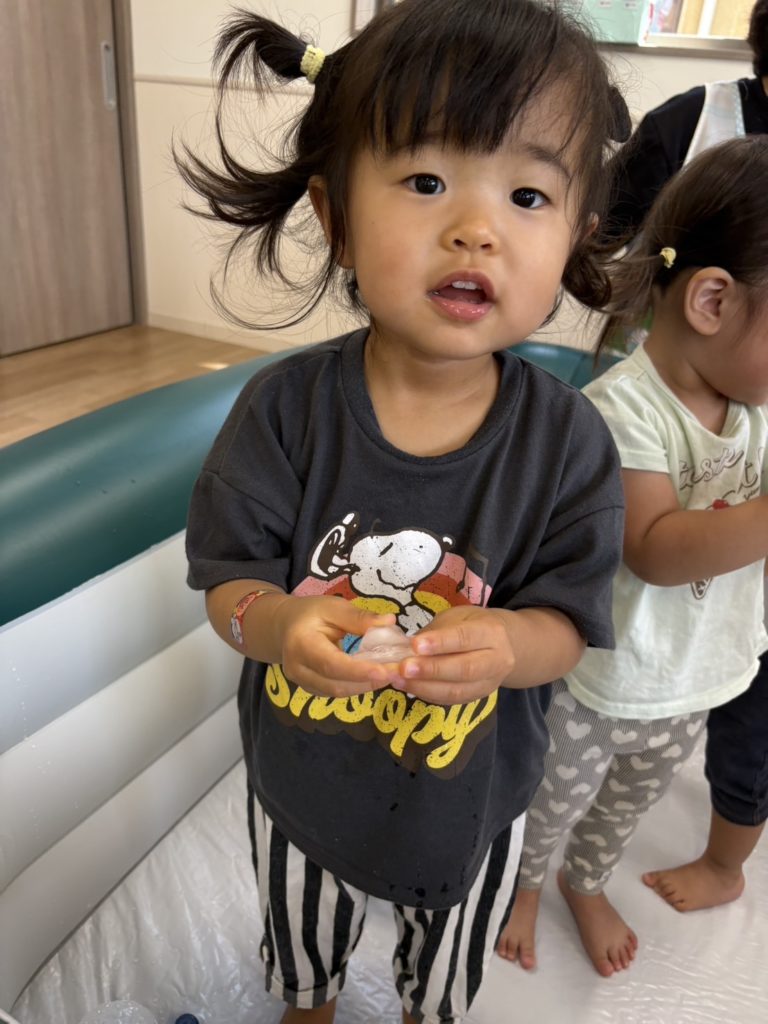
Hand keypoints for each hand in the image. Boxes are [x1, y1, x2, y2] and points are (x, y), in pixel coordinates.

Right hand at [275, 596, 397, 696]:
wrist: (283, 626)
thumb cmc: (309, 613)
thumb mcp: (333, 607)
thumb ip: (359, 617)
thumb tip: (389, 621)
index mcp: (301, 644)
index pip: (332, 664)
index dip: (359, 671)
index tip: (386, 671)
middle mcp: (298, 668)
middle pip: (335, 685)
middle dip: (368, 682)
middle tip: (396, 673)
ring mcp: (302, 682)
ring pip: (337, 692)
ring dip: (365, 686)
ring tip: (389, 674)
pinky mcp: (310, 688)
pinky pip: (335, 692)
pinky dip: (356, 686)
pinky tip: (373, 676)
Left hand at [393, 606, 515, 705]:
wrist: (503, 645)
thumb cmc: (472, 625)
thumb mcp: (457, 617)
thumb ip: (435, 632)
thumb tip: (405, 647)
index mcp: (491, 632)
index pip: (465, 638)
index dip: (440, 642)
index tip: (414, 645)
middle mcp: (496, 660)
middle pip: (465, 669)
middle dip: (432, 670)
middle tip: (404, 668)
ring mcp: (489, 683)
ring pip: (458, 691)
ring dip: (425, 687)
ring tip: (399, 680)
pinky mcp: (478, 697)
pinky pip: (452, 701)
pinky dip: (428, 695)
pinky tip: (409, 687)